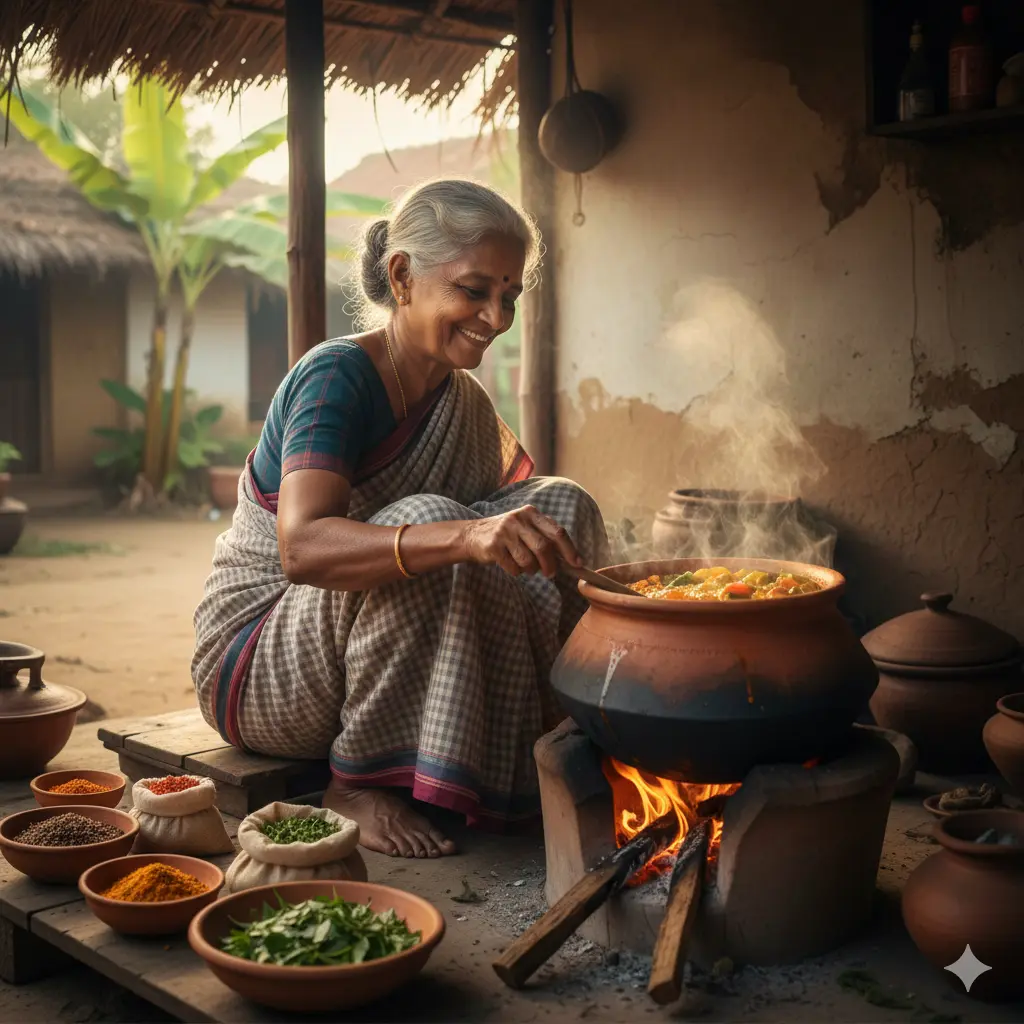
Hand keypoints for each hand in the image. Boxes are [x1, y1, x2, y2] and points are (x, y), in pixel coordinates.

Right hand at [463, 505, 581, 577]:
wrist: (473, 535)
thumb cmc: (508, 536)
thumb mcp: (527, 529)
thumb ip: (546, 539)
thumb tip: (570, 560)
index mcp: (531, 513)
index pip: (557, 532)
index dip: (570, 550)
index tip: (577, 564)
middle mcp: (519, 519)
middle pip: (544, 547)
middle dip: (550, 565)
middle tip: (550, 574)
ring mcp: (505, 532)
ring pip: (528, 560)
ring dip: (531, 570)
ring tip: (526, 567)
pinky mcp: (493, 546)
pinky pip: (513, 567)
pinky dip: (516, 572)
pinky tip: (511, 565)